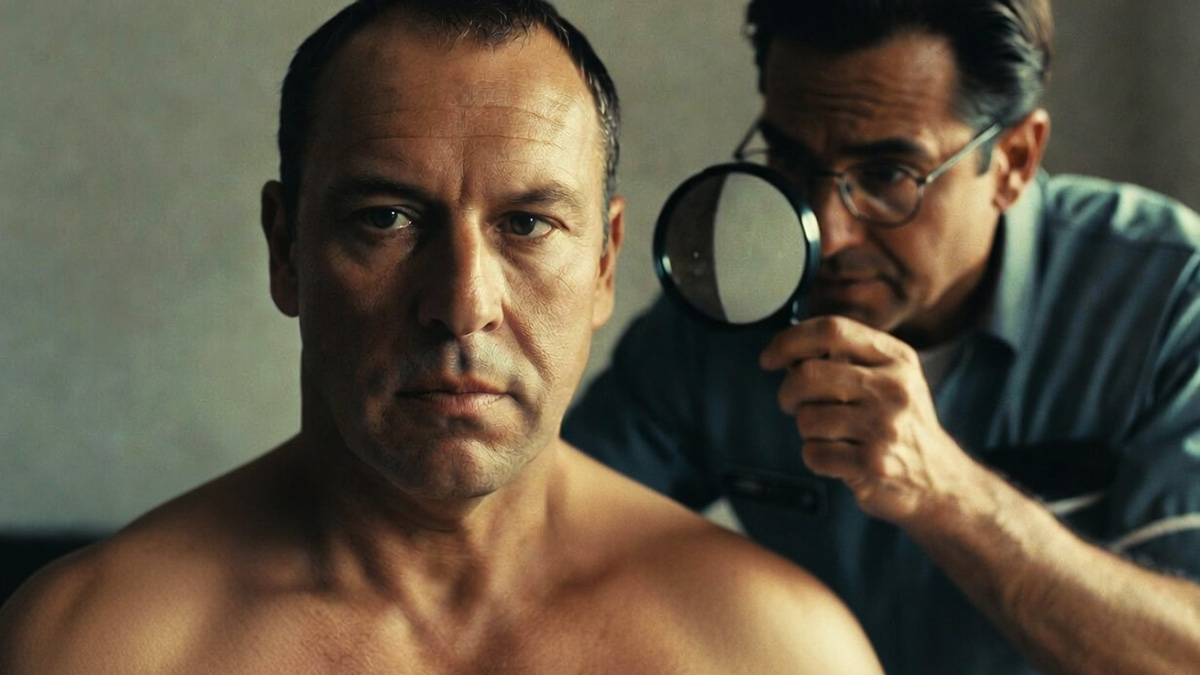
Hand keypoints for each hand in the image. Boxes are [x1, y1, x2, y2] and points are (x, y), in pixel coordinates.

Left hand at [759, 315, 974, 524]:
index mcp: (897, 358)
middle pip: (808, 374)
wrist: (939, 481)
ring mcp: (885, 427)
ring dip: (806, 428)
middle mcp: (894, 388)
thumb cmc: (901, 425)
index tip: (770, 358)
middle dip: (788, 392)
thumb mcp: (891, 377)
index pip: (832, 330)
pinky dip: (816, 457)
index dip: (790, 340)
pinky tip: (840, 458)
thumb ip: (847, 358)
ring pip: (806, 418)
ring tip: (831, 434)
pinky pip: (813, 454)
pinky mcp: (874, 464)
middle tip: (790, 403)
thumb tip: (787, 352)